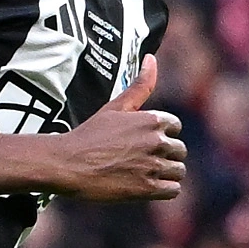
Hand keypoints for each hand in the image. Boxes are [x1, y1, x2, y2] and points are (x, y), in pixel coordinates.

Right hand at [51, 54, 185, 201]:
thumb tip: (152, 58)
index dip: (161, 134)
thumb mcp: (116, 106)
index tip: (144, 141)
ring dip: (166, 173)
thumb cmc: (90, 134)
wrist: (68, 164)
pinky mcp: (148, 188)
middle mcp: (157, 141)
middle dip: (165, 155)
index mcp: (152, 120)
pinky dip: (164, 189)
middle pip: (180, 150)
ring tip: (145, 174)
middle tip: (141, 160)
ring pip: (179, 170)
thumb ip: (140, 85)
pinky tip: (147, 186)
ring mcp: (153, 165)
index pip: (176, 126)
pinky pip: (173, 189)